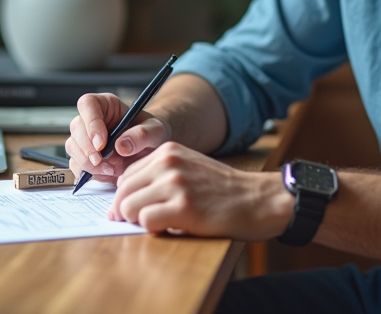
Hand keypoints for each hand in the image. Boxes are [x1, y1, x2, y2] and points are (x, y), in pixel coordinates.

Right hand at [66, 92, 169, 182]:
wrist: (151, 150)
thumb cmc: (152, 134)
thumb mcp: (156, 131)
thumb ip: (142, 135)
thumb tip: (121, 146)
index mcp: (107, 104)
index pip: (88, 104)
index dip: (91, 124)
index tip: (102, 145)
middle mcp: (91, 119)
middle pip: (76, 128)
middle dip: (89, 150)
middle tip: (107, 164)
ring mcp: (85, 138)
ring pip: (73, 148)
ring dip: (90, 163)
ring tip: (114, 169)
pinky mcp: (83, 156)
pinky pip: (76, 165)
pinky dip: (90, 173)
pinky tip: (108, 174)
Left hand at [108, 142, 293, 240]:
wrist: (257, 199)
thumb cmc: (223, 190)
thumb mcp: (190, 167)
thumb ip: (161, 175)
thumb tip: (126, 199)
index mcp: (167, 151)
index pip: (126, 176)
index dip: (126, 197)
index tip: (133, 210)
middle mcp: (168, 163)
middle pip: (123, 192)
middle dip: (126, 211)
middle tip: (138, 224)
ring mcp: (175, 184)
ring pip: (129, 207)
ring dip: (138, 221)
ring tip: (158, 224)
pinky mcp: (183, 208)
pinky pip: (146, 221)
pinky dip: (152, 230)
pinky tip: (169, 229)